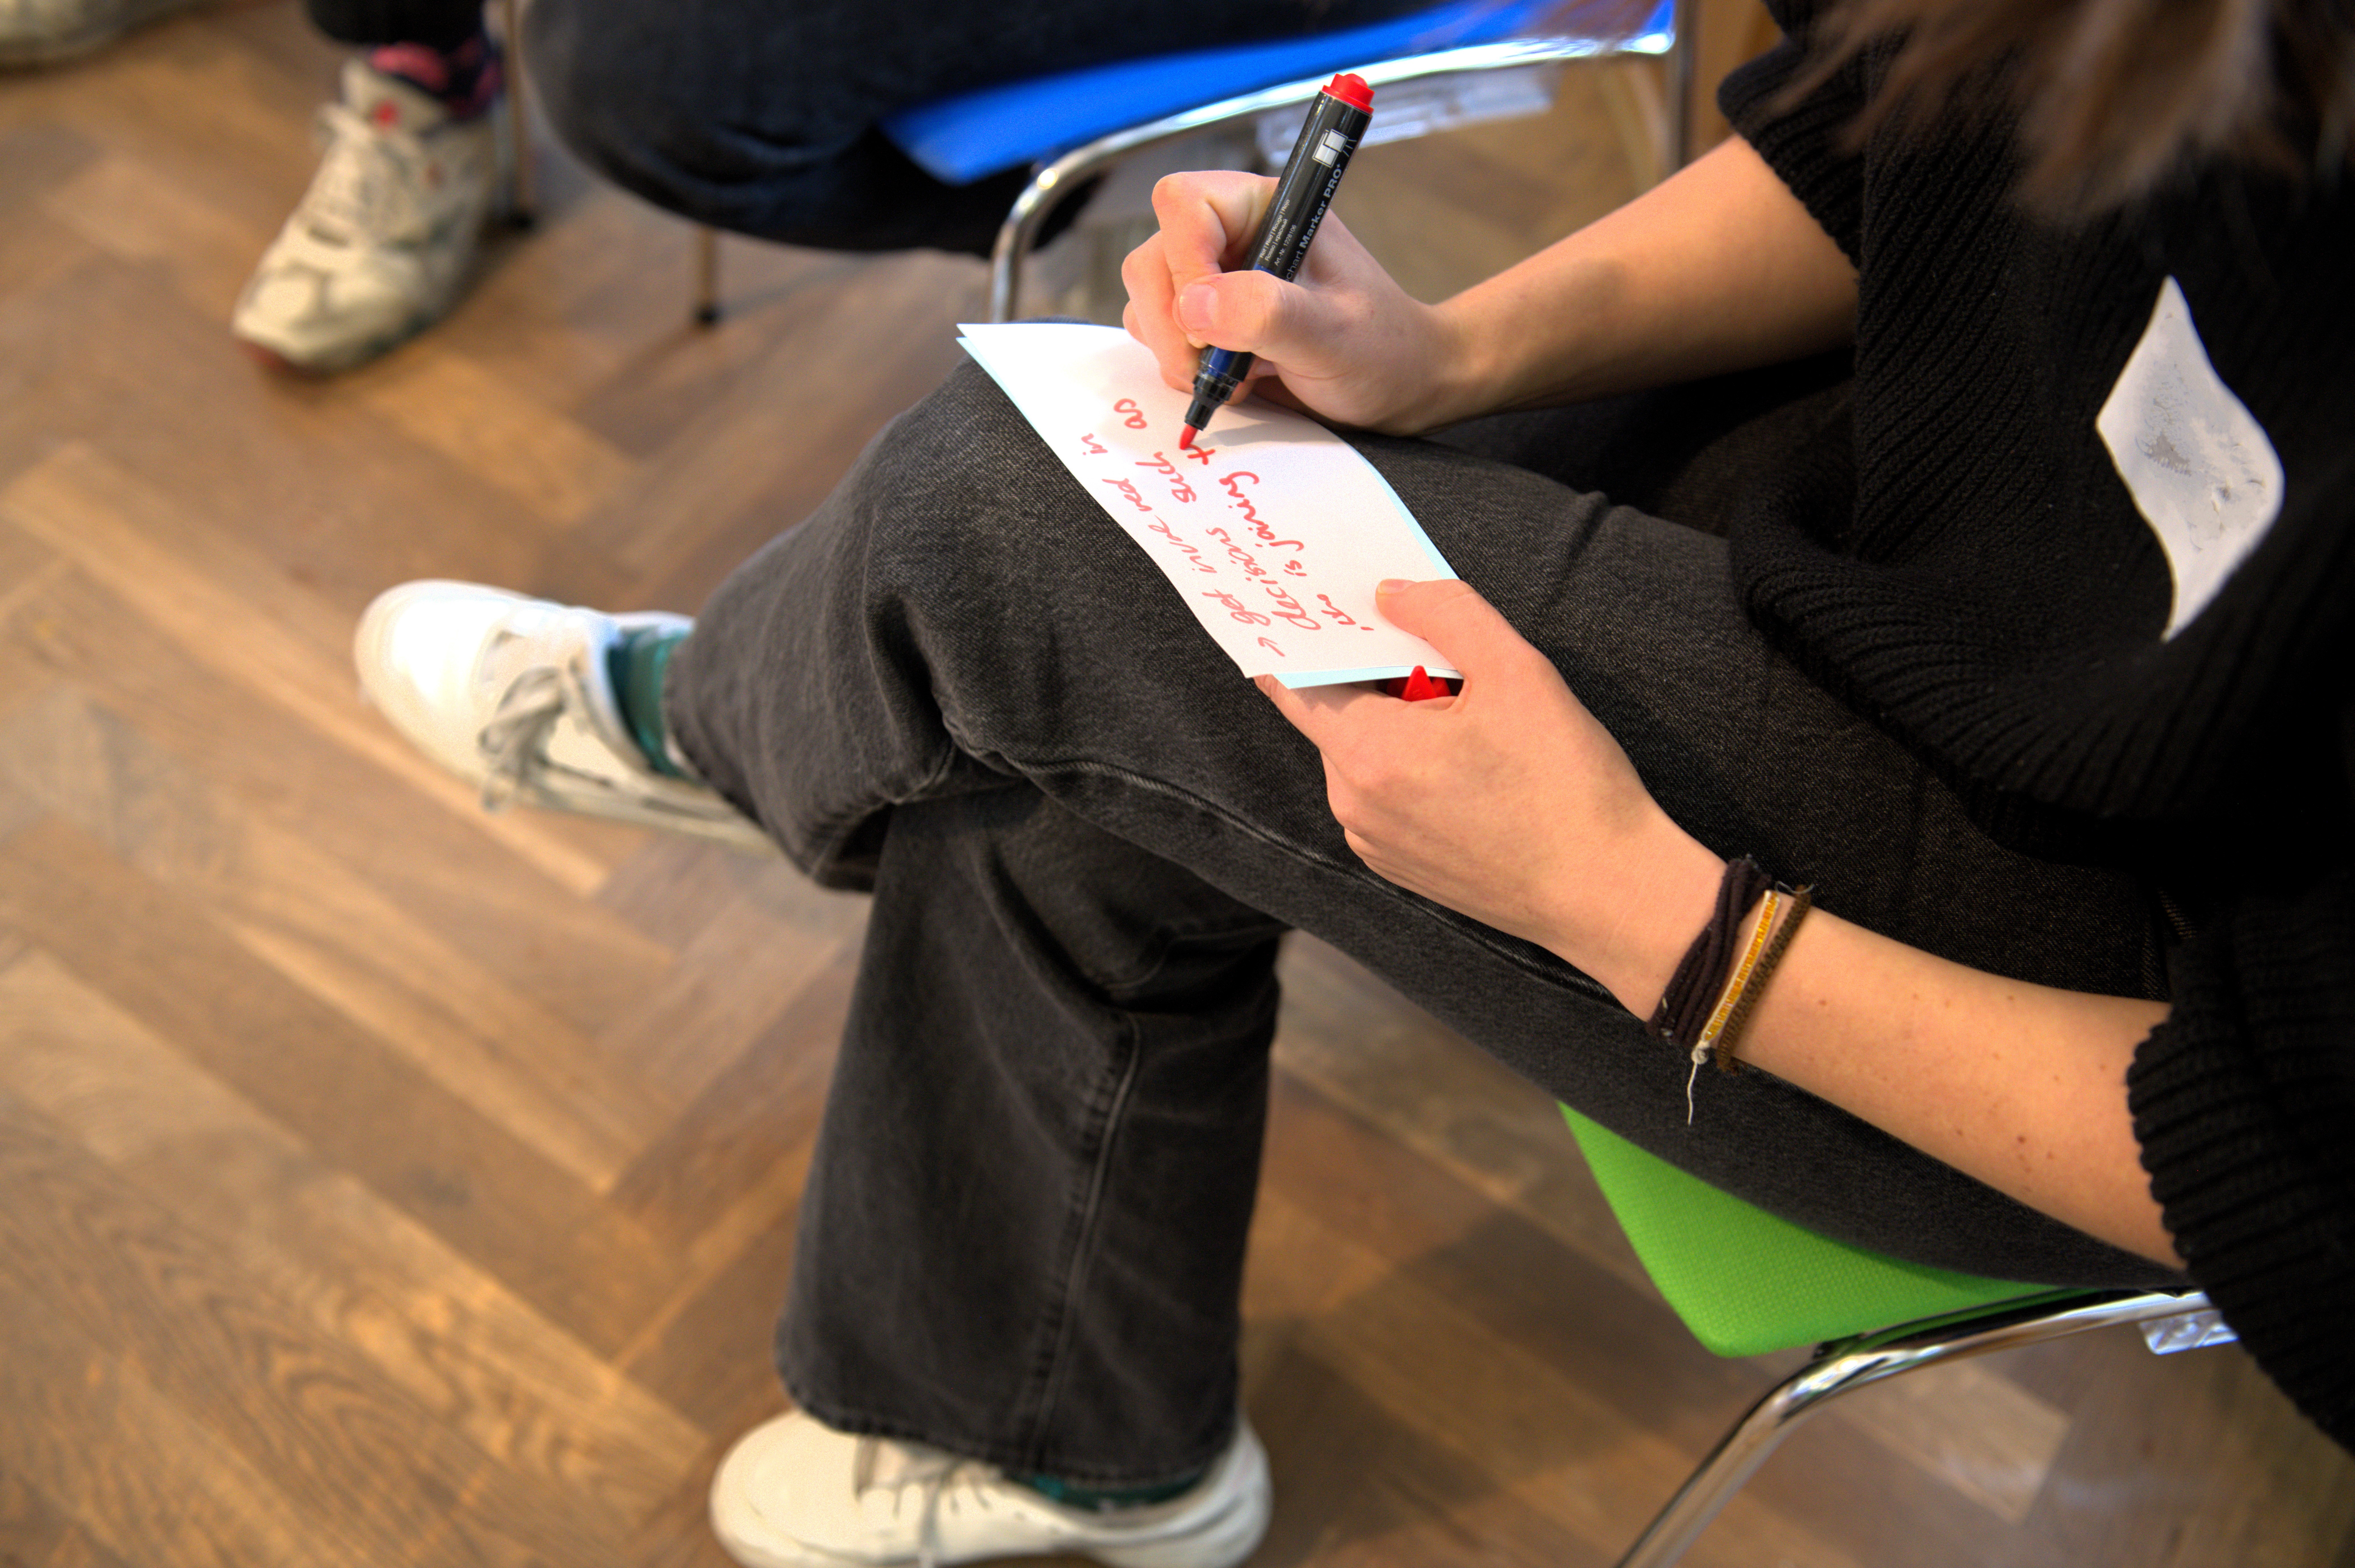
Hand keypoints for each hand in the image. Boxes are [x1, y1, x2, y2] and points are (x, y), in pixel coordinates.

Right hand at [1120, 171, 1467, 434]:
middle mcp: (1232, 236)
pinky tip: (1231, 383)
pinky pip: (1160, 336)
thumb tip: (1194, 306)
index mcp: (1266, 209)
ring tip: (1233, 379)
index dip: (1185, 263)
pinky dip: (1182, 368)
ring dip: (1175, 352)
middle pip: (1152, 259)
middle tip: (1213, 368)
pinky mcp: (1208, 321)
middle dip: (1171, 323)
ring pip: (1148, 301)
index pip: (1184, 205)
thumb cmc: (1382, 350)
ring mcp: (1215, 279)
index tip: (1211, 324)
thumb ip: (1268, 314)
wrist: (1399, 385)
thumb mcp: (1334, 334)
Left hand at [1257, 579, 1723, 1007]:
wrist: (1606, 891)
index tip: (1321, 609)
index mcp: (1369, 753)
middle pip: (1337, 714)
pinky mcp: (1398, 864)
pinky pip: (1383, 795)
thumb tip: (1390, 593)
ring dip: (1398, 723)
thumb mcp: (1517, 671)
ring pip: (1362, 754)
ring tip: (1468, 719)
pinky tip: (1470, 766)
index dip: (1309, 639)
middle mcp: (1353, 803)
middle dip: (1374, 677)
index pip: (1297, 682)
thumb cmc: (1565, 784)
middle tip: (1432, 653)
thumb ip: (1446, 613)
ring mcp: (1373, 841)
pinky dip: (1409, 766)